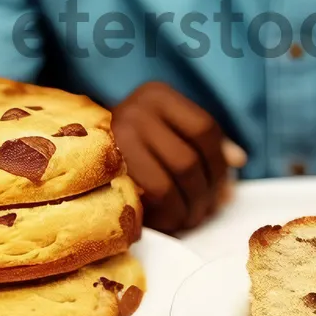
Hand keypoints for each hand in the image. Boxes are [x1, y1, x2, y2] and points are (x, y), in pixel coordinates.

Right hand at [111, 81, 246, 232]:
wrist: (77, 151)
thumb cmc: (134, 144)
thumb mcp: (169, 130)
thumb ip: (205, 143)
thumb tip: (239, 161)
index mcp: (156, 95)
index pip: (204, 128)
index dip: (220, 162)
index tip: (225, 186)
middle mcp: (136, 110)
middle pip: (190, 159)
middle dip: (206, 193)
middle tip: (209, 210)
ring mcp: (118, 138)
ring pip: (173, 180)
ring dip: (190, 208)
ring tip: (192, 218)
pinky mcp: (108, 169)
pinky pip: (153, 195)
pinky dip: (170, 214)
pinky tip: (172, 220)